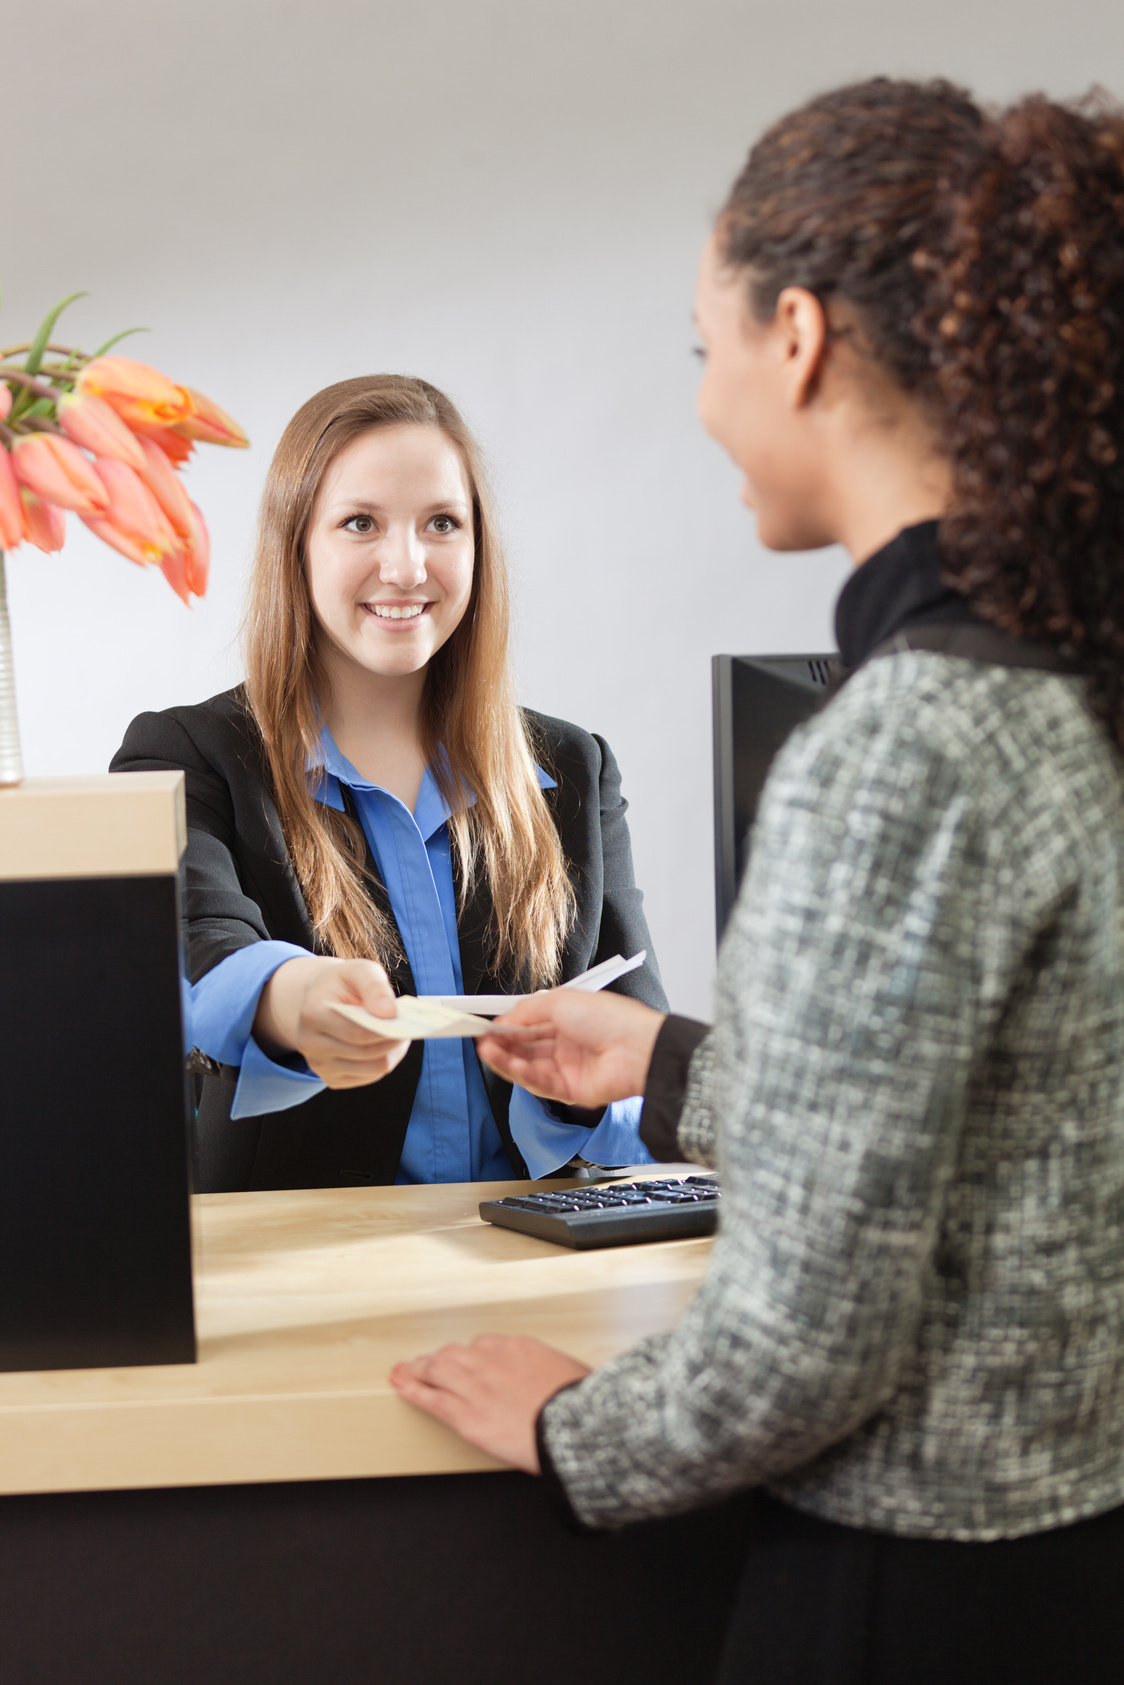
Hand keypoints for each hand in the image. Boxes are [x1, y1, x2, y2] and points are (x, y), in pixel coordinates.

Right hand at [253, 956, 410, 1087]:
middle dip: (393, 1041)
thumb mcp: (360, 970)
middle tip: (408, 1028)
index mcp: (312, 1014)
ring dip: (392, 1053)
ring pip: (373, 1070)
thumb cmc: (346, 984)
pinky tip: (384, 1046)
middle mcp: (309, 1044)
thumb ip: (375, 986)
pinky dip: (384, 1062)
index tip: (405, 1020)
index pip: (357, 1033)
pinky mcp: (331, 1079)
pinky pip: (370, 1077)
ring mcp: (319, 1065)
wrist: (324, 999)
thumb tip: (389, 1013)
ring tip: (398, 1035)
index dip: (387, 1029)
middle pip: (366, 1053)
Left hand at [389, 1336, 590, 1470]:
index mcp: (520, 1348)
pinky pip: (430, 1398)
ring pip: (437, 1368)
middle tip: (428, 1362)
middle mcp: (492, 1360)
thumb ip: (555, 1371)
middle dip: (440, 1357)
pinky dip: (411, 1388)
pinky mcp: (464, 1414)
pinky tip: (400, 1384)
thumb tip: (561, 1378)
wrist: (573, 1428)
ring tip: (409, 1370)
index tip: (469, 1359)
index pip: (485, 1343)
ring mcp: (475, 1386)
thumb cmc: (579, 1404)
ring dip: (421, 1368)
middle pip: (456, 1352)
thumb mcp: (572, 1373)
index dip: (472, 1354)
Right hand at [477, 988, 665, 1107]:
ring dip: (506, 1059)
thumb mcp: (561, 1001)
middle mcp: (568, 1044)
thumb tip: (505, 1019)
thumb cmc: (609, 1018)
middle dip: (503, 1044)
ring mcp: (569, 1068)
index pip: (530, 1025)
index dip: (508, 1026)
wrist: (637, 1049)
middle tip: (481, 1040)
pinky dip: (522, 1074)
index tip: (487, 1026)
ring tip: (486, 1051)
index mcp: (569, 1020)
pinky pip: (540, 1084)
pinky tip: (508, 1064)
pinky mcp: (571, 1091)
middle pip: (527, 1047)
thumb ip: (528, 1010)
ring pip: (529, 1067)